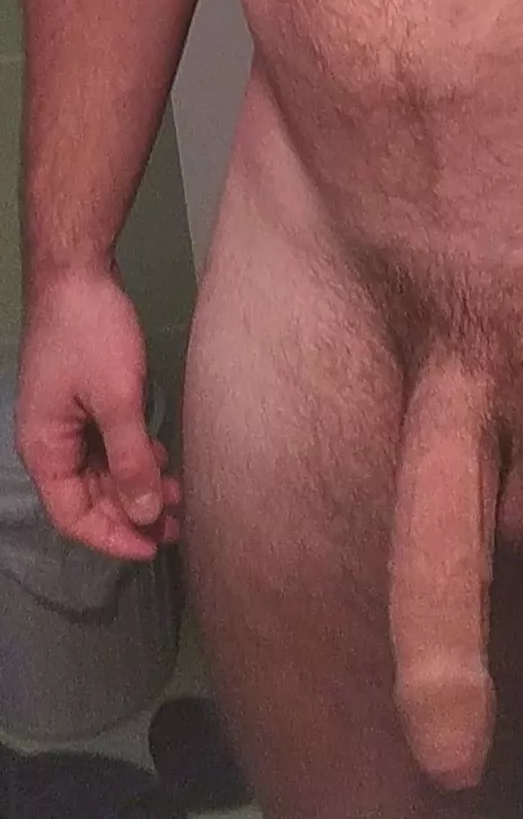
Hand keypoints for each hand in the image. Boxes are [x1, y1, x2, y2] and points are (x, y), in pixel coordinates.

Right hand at [15, 268, 181, 561]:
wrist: (77, 272)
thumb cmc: (91, 335)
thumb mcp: (117, 399)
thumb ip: (131, 459)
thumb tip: (146, 513)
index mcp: (46, 450)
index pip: (74, 516)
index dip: (113, 537)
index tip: (153, 547)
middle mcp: (50, 442)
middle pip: (88, 497)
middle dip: (131, 513)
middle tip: (178, 524)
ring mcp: (65, 419)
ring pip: (101, 471)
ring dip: (137, 484)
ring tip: (180, 497)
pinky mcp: (83, 398)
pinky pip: (106, 443)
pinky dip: (133, 455)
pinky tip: (162, 457)